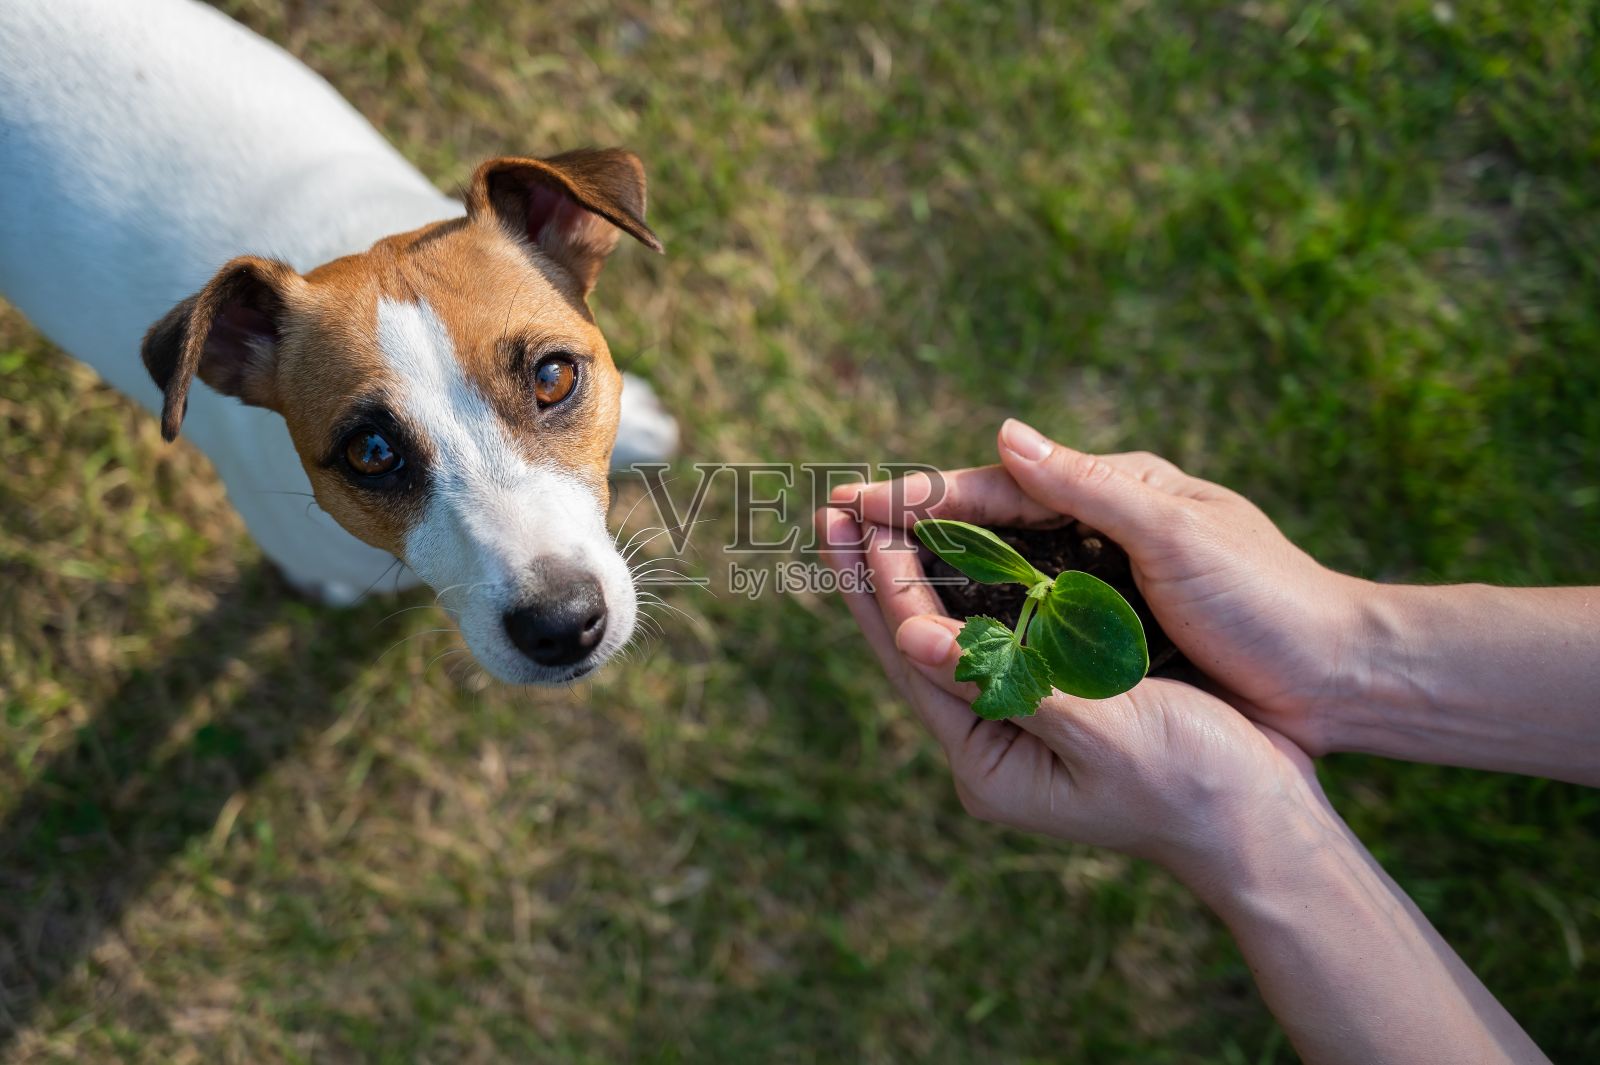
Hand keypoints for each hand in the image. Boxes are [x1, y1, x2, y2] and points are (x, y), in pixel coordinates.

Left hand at [815, 504, 1322, 881]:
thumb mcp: (1102, 733)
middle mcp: (990, 747)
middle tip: (833, 510)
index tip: (860, 522)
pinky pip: (992, 639)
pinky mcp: (1053, 706)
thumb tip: (909, 638)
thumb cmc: (1196, 781)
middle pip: (914, 648)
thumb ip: (1005, 684)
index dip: (886, 585)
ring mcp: (1018, 729)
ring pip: (949, 638)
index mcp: (988, 763)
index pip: (917, 657)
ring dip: (914, 578)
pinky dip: (967, 592)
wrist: (1266, 822)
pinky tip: (952, 554)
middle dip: (876, 578)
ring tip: (873, 522)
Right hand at [847, 419, 1369, 755]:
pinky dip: (985, 621)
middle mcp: (1104, 530)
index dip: (923, 495)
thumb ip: (1089, 487)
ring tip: (867, 580)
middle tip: (834, 530)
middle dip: (912, 526)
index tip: (855, 499)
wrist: (1342, 678)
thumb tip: (1002, 434)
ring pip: (1003, 574)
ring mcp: (1109, 585)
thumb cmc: (1269, 599)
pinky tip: (944, 634)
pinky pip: (1033, 622)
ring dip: (939, 573)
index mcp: (1118, 490)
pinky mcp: (1118, 636)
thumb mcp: (1178, 535)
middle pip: (989, 524)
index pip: (999, 485)